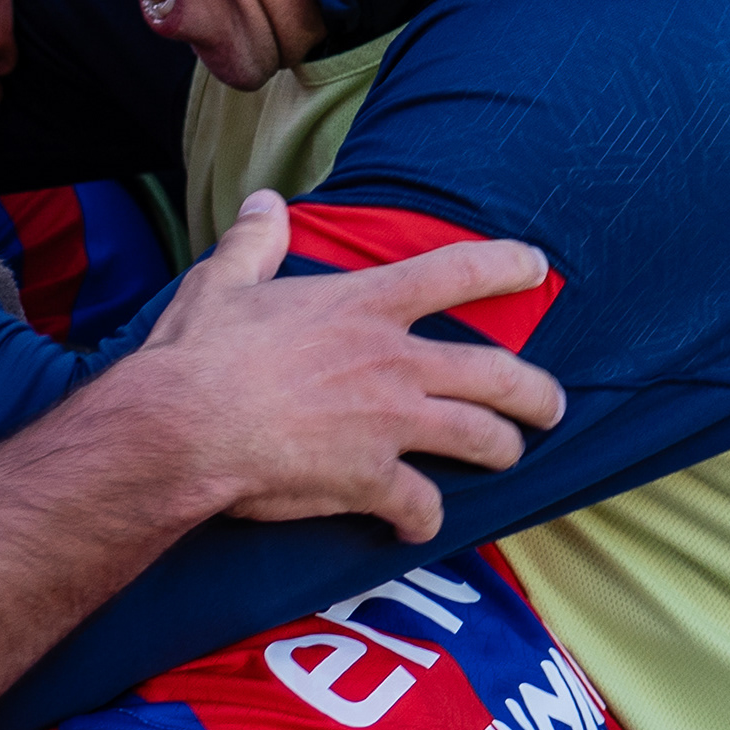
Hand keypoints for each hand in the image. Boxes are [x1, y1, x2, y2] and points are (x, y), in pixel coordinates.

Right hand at [129, 191, 566, 542]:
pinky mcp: (372, 479)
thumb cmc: (197, 353)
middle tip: (550, 404)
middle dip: (535, 392)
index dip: (505, 266)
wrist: (180, 426)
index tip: (535, 265)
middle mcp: (393, 362)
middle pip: (496, 372)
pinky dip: (423, 520)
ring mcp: (391, 424)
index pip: (456, 272)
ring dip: (503, 451)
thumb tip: (262, 203)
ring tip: (508, 457)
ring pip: (482, 439)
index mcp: (363, 306)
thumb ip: (254, 243)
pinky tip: (417, 526)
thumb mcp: (221, 281)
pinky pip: (421, 506)